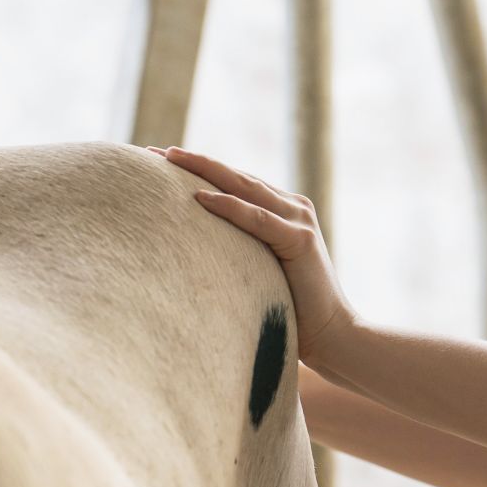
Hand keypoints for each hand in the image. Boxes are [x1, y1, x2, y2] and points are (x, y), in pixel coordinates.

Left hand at [149, 146, 358, 368]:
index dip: (200, 168)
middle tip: (154, 151)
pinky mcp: (301, 241)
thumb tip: (194, 252)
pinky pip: (256, 218)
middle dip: (195, 161)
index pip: (236, 182)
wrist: (332, 335)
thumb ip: (240, 252)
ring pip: (244, 187)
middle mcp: (293, 208)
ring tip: (169, 159)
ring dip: (205, 170)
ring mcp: (299, 221)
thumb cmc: (292, 311)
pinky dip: (228, 206)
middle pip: (236, 176)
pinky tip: (199, 197)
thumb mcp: (259, 272)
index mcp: (283, 212)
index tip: (159, 160)